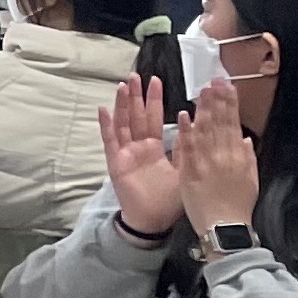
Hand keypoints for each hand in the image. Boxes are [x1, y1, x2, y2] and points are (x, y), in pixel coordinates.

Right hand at [98, 76, 184, 238]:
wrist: (152, 221)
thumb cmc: (168, 200)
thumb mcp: (184, 171)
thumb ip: (186, 149)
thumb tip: (193, 124)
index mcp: (155, 148)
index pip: (154, 118)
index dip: (155, 100)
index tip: (156, 81)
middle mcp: (138, 147)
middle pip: (136, 116)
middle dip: (137, 96)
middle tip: (136, 75)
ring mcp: (125, 153)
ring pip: (123, 123)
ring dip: (123, 104)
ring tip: (123, 85)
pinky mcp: (116, 162)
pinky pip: (110, 141)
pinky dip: (106, 125)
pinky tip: (103, 110)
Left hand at [174, 85, 262, 232]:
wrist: (225, 227)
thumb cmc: (238, 205)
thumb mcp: (250, 179)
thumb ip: (247, 157)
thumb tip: (245, 139)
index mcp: (238, 156)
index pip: (233, 124)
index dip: (229, 104)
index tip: (226, 86)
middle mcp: (223, 156)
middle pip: (219, 123)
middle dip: (217, 100)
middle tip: (213, 80)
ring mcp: (206, 163)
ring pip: (204, 131)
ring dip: (203, 109)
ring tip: (201, 91)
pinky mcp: (190, 171)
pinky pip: (187, 148)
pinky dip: (185, 131)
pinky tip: (183, 115)